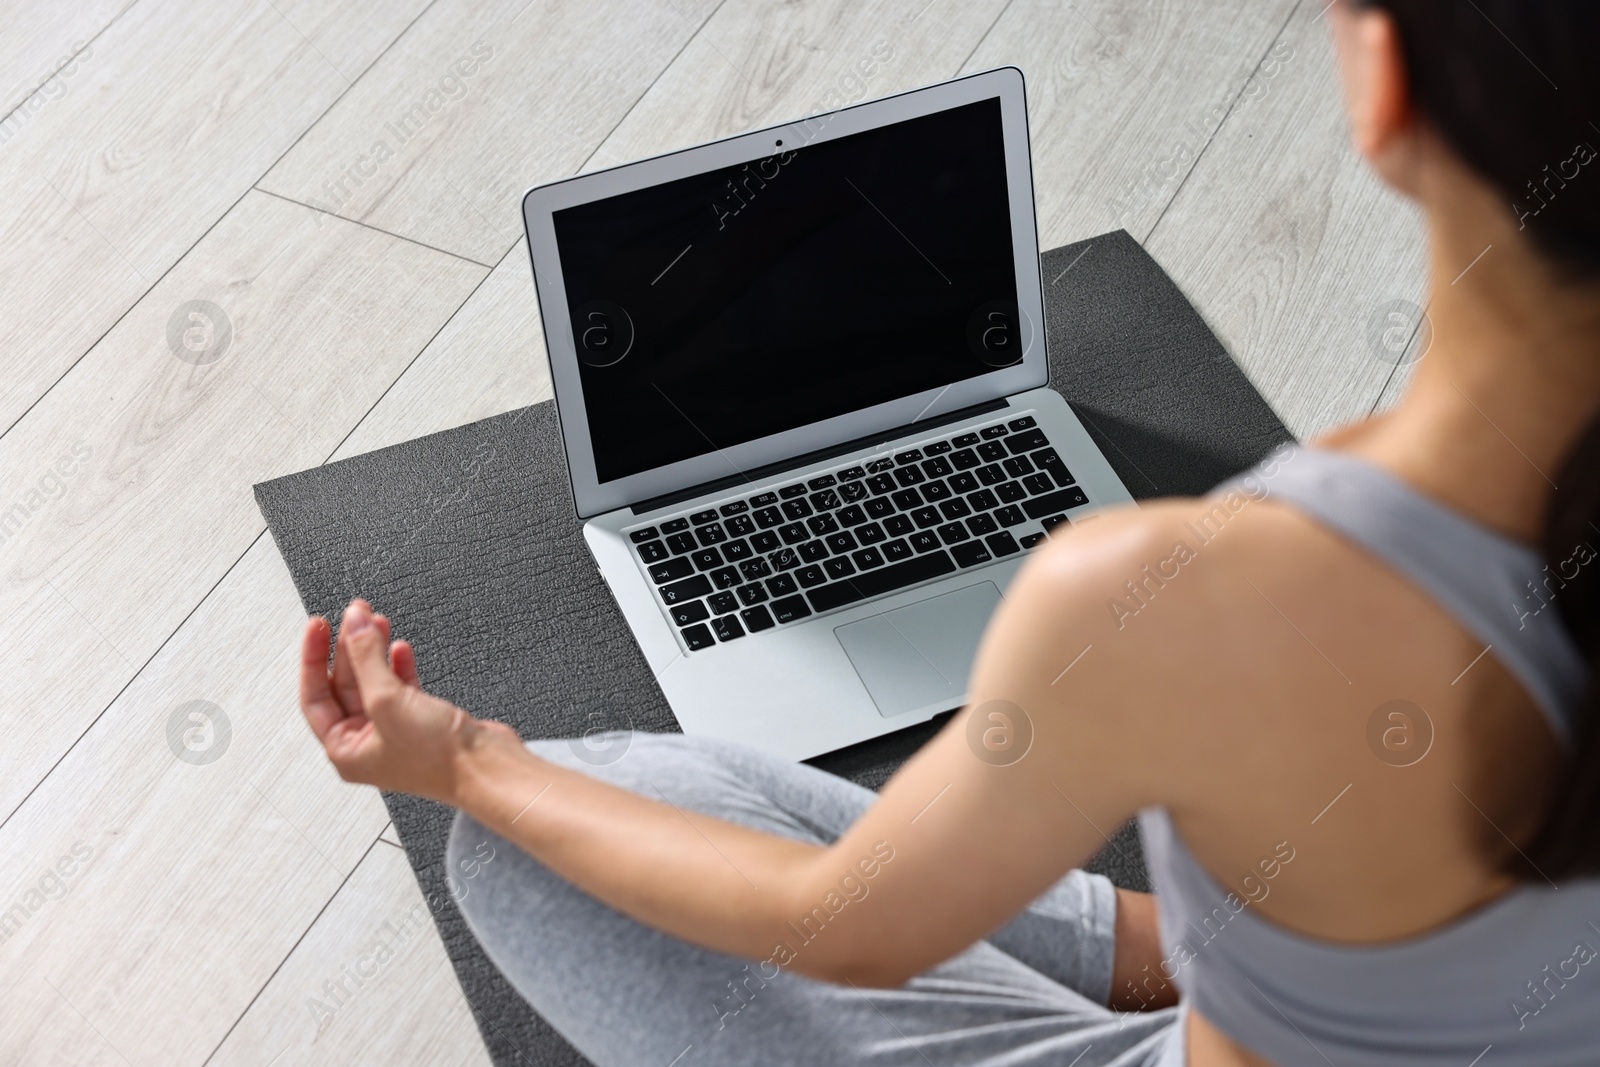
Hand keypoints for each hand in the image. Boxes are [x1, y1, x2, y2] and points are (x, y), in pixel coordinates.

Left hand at [298, 599, 521, 804]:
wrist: (486, 767)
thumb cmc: (437, 758)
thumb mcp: (387, 701)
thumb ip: (366, 657)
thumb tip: (353, 623)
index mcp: (344, 751)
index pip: (314, 697)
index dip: (314, 658)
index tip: (318, 626)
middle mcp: (366, 744)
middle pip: (346, 684)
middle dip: (350, 648)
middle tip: (355, 615)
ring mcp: (395, 731)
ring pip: (375, 681)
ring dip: (374, 651)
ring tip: (376, 621)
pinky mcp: (422, 721)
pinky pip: (401, 687)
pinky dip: (399, 665)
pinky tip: (400, 649)